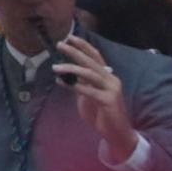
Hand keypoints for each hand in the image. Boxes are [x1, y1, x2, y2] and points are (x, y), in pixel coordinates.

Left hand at [55, 36, 138, 163]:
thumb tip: (64, 73)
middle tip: (60, 44)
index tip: (69, 37)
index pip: (96, 56)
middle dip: (75, 52)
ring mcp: (112, 90)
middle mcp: (112, 80)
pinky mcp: (109, 101)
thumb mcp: (88, 95)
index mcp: (108, 76)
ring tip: (55, 67)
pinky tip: (61, 83)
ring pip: (90, 74)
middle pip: (92, 61)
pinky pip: (89, 90)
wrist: (117, 133)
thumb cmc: (101, 114)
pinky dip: (74, 85)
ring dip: (71, 69)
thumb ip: (80, 83)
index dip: (83, 46)